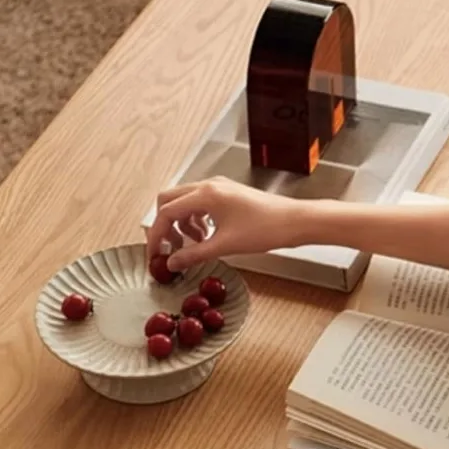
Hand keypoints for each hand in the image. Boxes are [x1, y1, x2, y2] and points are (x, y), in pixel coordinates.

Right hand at [146, 177, 302, 271]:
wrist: (293, 221)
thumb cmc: (264, 229)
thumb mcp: (224, 246)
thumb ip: (194, 255)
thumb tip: (172, 263)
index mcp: (205, 194)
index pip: (166, 212)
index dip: (156, 235)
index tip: (155, 254)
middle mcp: (209, 186)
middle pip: (170, 201)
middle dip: (166, 226)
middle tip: (170, 249)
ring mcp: (218, 188)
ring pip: (185, 202)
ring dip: (182, 224)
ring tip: (194, 245)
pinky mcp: (227, 194)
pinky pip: (200, 204)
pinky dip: (196, 220)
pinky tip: (207, 236)